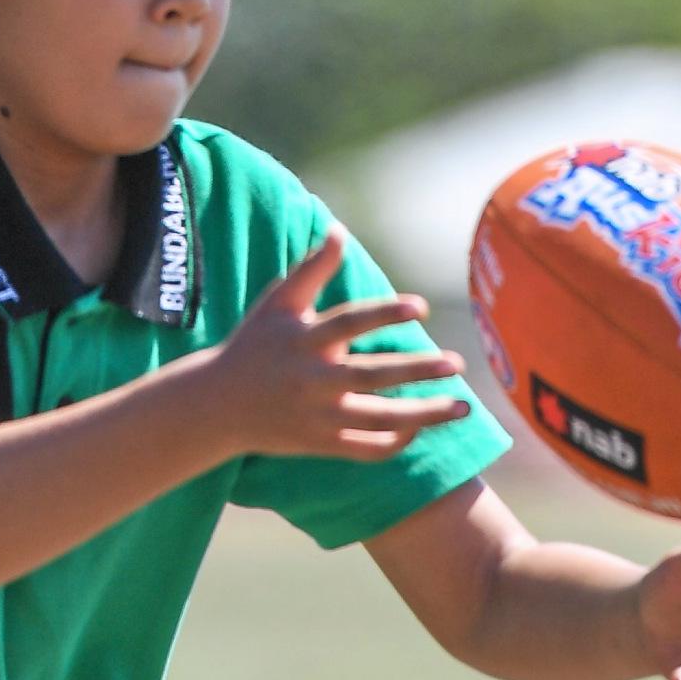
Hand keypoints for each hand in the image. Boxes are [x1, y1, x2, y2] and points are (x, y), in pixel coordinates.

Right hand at [197, 229, 475, 462]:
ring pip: (379, 419)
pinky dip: (396, 442)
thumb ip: (312, 269)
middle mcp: (312, 380)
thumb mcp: (277, 302)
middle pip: (373, 376)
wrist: (217, 406)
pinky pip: (366, 449)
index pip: (349, 322)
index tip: (420, 307)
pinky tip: (422, 428)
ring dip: (425, 415)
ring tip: (463, 406)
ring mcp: (318, 417)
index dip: (385, 314)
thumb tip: (340, 230)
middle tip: (457, 363)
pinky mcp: (320, 444)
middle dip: (418, 370)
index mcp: (303, 340)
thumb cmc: (254, 344)